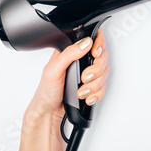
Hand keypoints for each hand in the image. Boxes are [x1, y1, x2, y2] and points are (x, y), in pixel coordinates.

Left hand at [19, 29, 108, 150]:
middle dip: (96, 70)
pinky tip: (87, 96)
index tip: (95, 54)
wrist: (48, 112)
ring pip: (104, 73)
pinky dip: (97, 93)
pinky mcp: (92, 85)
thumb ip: (69, 54)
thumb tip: (85, 43)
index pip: (92, 39)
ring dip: (94, 85)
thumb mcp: (53, 69)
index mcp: (71, 51)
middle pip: (102, 57)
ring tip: (82, 91)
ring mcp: (88, 72)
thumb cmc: (46, 91)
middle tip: (84, 77)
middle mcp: (81, 60)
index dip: (99, 44)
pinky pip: (104, 86)